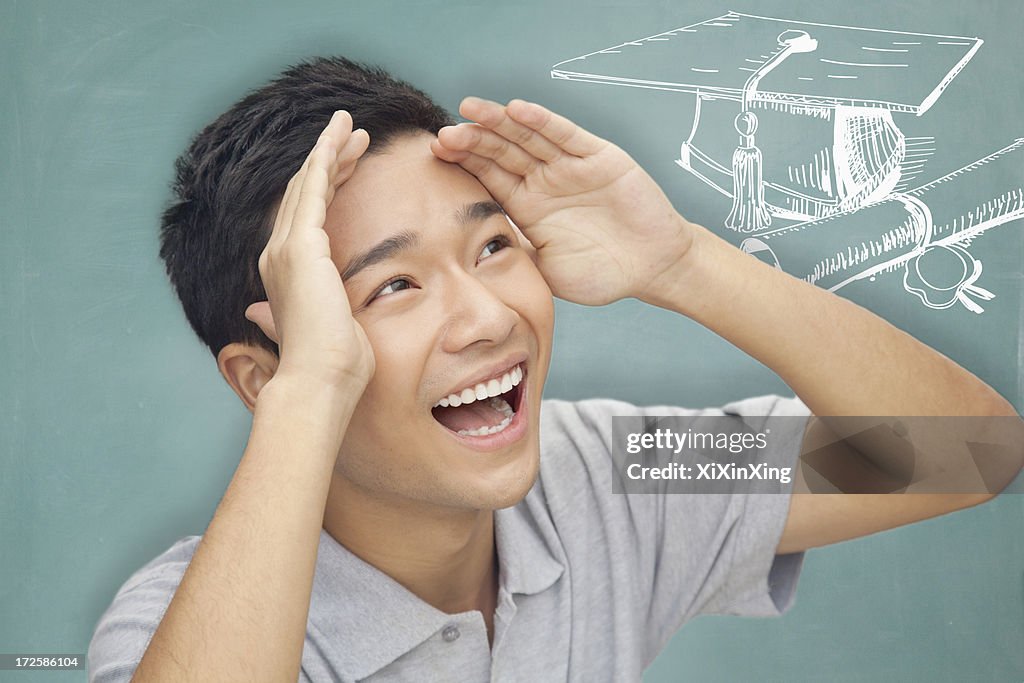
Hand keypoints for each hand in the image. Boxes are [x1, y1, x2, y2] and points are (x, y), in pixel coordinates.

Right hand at [245, 111, 374, 389]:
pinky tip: (341, 137)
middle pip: (306, 193)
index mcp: (288, 273)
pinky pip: (314, 188)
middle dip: (331, 161)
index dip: (329, 186)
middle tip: (357, 136)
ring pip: (309, 184)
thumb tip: (262, 315)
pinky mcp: (300, 245)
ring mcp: (286, 248)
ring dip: (330, 152)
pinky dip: (326, 158)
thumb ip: (295, 313)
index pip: (309, 216)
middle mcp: (279, 255)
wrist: (320, 382)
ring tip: (353, 127)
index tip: (351, 164)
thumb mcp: (324, 329)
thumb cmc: (331, 366)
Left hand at [430, 97, 694, 305]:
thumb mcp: (547, 270)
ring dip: (500, 122)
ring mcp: (569, 166)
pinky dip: (544, 122)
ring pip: (528, 137)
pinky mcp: (597, 157)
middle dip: (474, 140)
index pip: (488, 176)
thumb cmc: (602, 274)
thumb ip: (518, 254)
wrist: (652, 268)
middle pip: (502, 151)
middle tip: (446, 132)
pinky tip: (519, 111)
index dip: (464, 162)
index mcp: (527, 206)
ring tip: (473, 109)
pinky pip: (566, 135)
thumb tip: (474, 251)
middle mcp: (544, 180)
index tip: (437, 152)